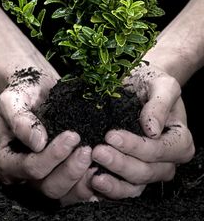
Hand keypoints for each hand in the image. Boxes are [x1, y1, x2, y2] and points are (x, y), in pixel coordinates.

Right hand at [0, 66, 94, 204]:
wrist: (39, 87)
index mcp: (9, 160)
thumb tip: (37, 143)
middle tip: (87, 150)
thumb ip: (20, 120)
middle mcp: (27, 174)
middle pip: (49, 187)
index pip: (30, 168)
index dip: (52, 156)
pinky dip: (91, 180)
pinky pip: (79, 186)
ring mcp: (48, 175)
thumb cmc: (23, 92)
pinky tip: (103, 167)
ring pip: (66, 193)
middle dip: (70, 170)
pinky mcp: (66, 171)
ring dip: (83, 178)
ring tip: (96, 156)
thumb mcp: (13, 100)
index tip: (72, 136)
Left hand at [91, 62, 194, 198]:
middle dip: (120, 163)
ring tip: (93, 175)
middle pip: (145, 172)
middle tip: (97, 151)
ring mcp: (149, 169)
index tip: (111, 135)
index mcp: (180, 141)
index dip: (135, 146)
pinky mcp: (131, 173)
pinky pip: (122, 188)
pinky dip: (108, 188)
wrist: (141, 84)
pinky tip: (91, 180)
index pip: (158, 151)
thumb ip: (160, 104)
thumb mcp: (163, 85)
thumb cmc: (153, 83)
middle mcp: (167, 161)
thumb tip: (153, 130)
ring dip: (113, 183)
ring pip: (134, 186)